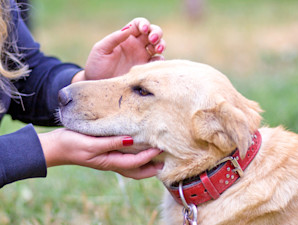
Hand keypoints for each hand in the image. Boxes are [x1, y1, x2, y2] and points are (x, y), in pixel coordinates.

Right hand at [39, 128, 162, 178]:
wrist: (56, 147)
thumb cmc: (72, 144)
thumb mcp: (92, 144)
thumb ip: (112, 143)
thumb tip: (132, 140)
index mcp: (110, 162)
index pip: (135, 162)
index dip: (149, 157)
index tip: (161, 148)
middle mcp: (111, 163)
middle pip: (136, 170)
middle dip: (151, 168)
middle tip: (165, 161)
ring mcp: (108, 159)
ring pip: (131, 166)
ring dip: (144, 164)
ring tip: (156, 157)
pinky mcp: (105, 153)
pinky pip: (124, 158)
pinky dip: (134, 157)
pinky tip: (137, 148)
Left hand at [72, 17, 165, 81]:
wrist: (97, 85)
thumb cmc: (96, 65)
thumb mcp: (101, 49)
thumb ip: (115, 38)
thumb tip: (129, 28)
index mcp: (126, 37)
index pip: (139, 24)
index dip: (144, 24)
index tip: (143, 30)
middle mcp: (136, 46)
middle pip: (153, 33)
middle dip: (156, 33)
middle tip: (152, 40)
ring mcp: (142, 58)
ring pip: (158, 47)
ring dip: (161, 45)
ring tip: (158, 50)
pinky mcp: (145, 71)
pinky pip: (157, 63)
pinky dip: (160, 61)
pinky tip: (155, 63)